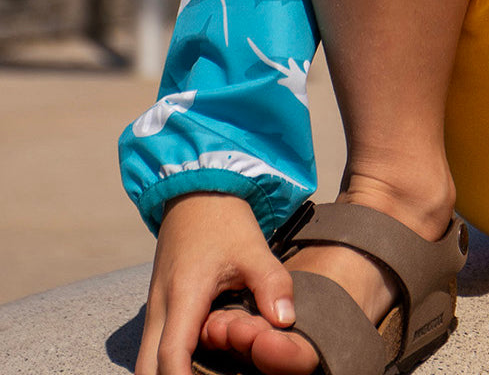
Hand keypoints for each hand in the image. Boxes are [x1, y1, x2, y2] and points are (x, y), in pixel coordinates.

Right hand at [135, 193, 295, 374]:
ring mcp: (154, 306)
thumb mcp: (253, 247)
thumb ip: (271, 283)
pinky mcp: (158, 304)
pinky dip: (165, 360)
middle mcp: (159, 307)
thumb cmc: (224, 219)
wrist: (198, 189)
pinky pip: (152, 345)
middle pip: (146, 368)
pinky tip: (193, 364)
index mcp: (182, 296)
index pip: (170, 356)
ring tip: (200, 374)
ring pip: (145, 358)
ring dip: (164, 370)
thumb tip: (285, 320)